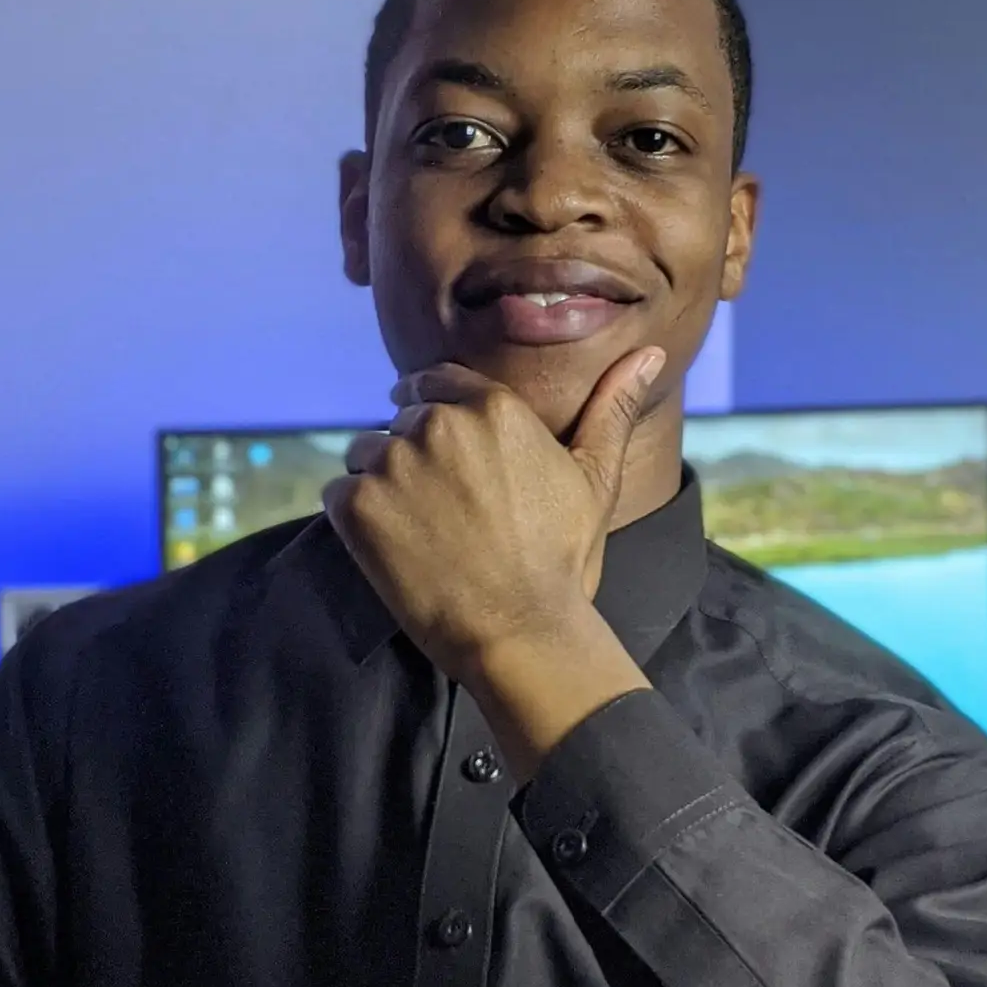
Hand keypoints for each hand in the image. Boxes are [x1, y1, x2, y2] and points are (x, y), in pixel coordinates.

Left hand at [321, 345, 664, 687]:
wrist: (520, 632)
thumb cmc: (562, 561)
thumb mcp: (595, 480)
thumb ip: (612, 408)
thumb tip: (649, 354)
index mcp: (492, 406)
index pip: (435, 382)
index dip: (433, 411)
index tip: (437, 445)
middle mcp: (437, 424)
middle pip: (400, 421)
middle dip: (413, 456)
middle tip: (437, 509)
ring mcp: (393, 464)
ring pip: (365, 455)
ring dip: (381, 485)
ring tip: (416, 530)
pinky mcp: (357, 507)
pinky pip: (337, 494)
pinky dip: (354, 519)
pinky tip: (391, 548)